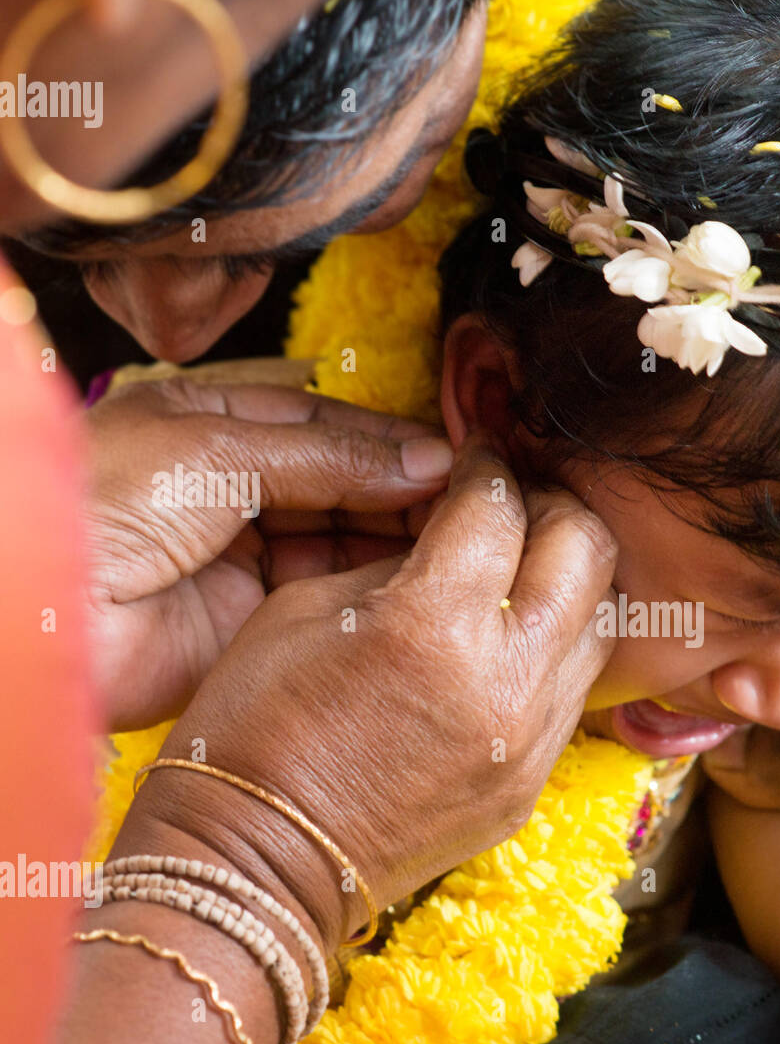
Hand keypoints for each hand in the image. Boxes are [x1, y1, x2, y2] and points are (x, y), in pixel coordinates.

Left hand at [84, 375, 452, 728]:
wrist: (39, 612)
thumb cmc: (99, 504)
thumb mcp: (217, 452)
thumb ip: (326, 455)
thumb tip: (425, 460)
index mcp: (213, 426)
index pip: (324, 424)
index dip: (390, 441)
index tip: (455, 456)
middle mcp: (235, 489)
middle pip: (342, 484)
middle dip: (404, 490)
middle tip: (472, 500)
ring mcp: (246, 556)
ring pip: (344, 541)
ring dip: (398, 539)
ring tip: (462, 538)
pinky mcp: (255, 620)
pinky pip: (329, 597)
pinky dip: (373, 588)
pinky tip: (421, 580)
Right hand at [115, 434, 616, 949]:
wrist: (258, 863)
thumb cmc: (256, 727)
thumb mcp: (306, 607)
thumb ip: (400, 560)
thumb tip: (456, 531)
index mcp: (434, 625)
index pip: (499, 507)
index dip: (488, 466)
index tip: (478, 458)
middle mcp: (505, 682)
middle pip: (586, 550)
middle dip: (554, 507)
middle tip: (515, 503)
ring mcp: (530, 741)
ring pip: (601, 623)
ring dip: (570, 581)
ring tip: (523, 571)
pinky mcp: (534, 783)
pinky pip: (575, 693)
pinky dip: (556, 650)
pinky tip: (513, 643)